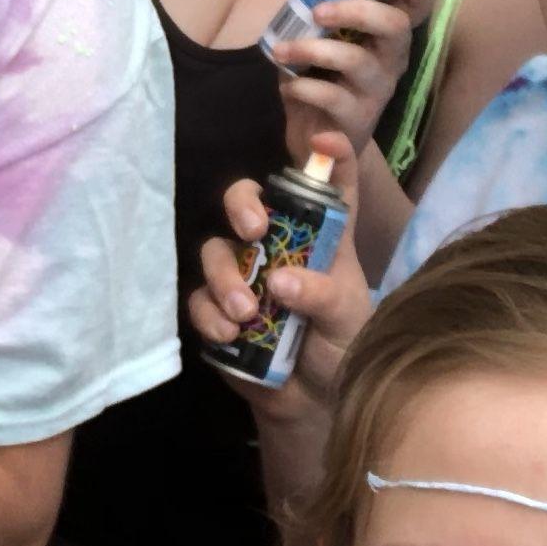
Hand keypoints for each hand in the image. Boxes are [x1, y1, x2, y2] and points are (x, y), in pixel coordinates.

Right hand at [188, 131, 371, 409]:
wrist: (312, 404)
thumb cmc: (342, 349)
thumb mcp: (349, 319)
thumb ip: (322, 294)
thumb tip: (278, 282)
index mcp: (320, 238)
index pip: (326, 186)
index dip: (327, 157)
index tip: (324, 141)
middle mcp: (276, 246)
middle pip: (247, 199)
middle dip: (242, 204)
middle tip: (254, 229)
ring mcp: (241, 276)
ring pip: (214, 249)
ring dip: (224, 276)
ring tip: (245, 313)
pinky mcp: (215, 309)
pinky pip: (197, 299)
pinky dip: (210, 315)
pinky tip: (230, 336)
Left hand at [272, 0, 432, 164]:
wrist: (318, 137)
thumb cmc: (322, 76)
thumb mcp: (322, 38)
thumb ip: (326, 5)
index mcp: (386, 35)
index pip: (417, 6)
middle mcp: (391, 59)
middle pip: (394, 26)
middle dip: (356, 10)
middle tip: (318, 10)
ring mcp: (378, 90)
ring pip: (356, 60)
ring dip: (313, 49)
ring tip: (282, 49)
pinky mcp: (358, 118)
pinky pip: (332, 96)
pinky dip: (303, 86)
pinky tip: (288, 85)